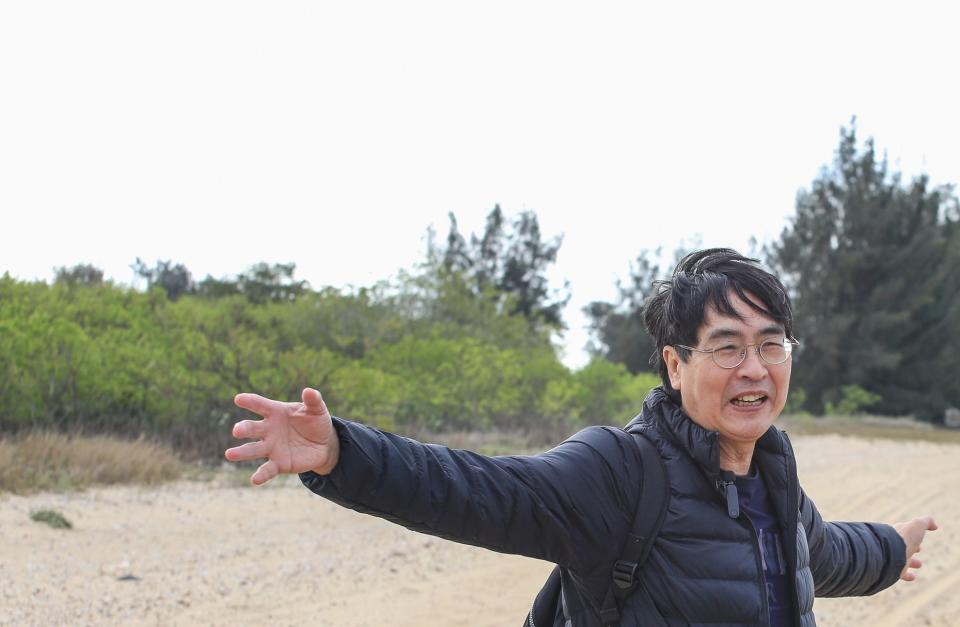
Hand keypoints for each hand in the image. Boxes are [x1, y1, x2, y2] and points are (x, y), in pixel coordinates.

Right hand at [225, 387, 339, 484]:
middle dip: (243, 428)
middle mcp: (269, 430)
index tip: (238, 398)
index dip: (250, 401)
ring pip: (253, 450)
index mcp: (276, 412)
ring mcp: (271, 447)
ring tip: (229, 454)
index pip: (260, 405)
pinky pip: (267, 470)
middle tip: (237, 430)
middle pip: (252, 428)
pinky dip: (261, 475)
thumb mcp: (317, 410)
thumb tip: (309, 391)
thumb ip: (313, 400)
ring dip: (242, 452)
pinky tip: (254, 480)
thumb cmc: (316, 422)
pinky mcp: (278, 464)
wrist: (324, 444)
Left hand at [893, 515, 937, 581]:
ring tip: (919, 564)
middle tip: (919, 549)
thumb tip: (934, 525)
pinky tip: (913, 577)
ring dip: (911, 562)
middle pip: (902, 546)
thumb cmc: (903, 538)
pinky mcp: (893, 571)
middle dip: (911, 547)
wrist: (890, 554)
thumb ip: (925, 522)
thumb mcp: (916, 525)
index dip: (912, 534)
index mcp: (895, 534)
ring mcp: (892, 558)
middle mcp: (892, 546)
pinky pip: (900, 574)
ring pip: (901, 560)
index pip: (903, 533)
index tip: (919, 537)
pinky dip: (907, 575)